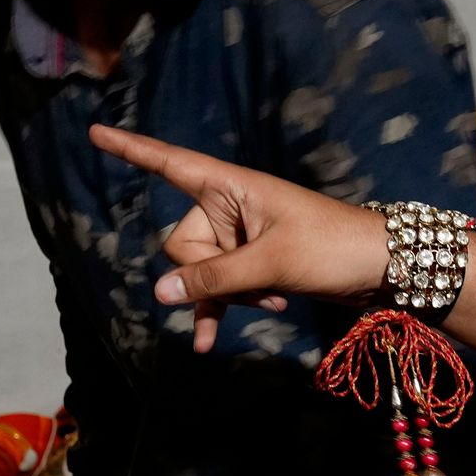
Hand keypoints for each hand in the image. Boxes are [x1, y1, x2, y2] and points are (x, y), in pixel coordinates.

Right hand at [87, 125, 386, 353]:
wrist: (379, 268)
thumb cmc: (330, 247)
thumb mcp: (270, 263)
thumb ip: (214, 278)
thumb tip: (161, 293)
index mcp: (230, 186)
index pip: (170, 163)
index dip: (132, 149)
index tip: (95, 132)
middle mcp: (228, 208)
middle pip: (183, 245)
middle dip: (210, 273)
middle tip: (258, 279)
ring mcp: (239, 238)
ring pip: (201, 273)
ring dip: (228, 295)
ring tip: (270, 301)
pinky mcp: (252, 266)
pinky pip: (218, 289)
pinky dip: (218, 311)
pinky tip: (207, 344)